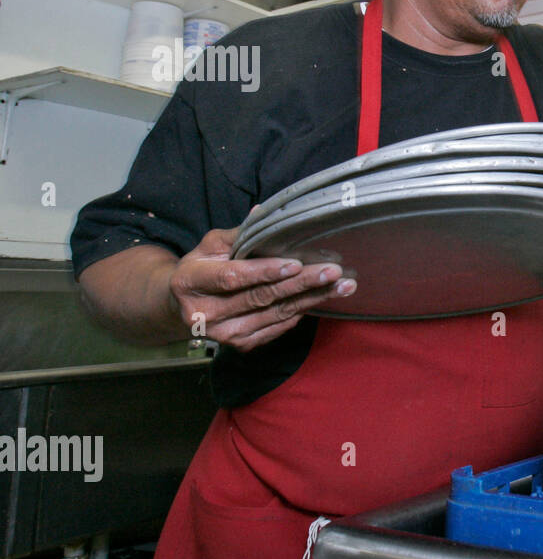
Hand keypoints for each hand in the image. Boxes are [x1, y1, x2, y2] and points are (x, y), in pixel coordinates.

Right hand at [168, 227, 354, 351]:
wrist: (184, 307)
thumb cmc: (201, 269)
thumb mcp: (210, 246)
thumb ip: (239, 234)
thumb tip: (264, 213)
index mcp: (191, 282)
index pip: (233, 278)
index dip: (265, 271)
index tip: (296, 263)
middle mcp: (205, 314)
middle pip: (261, 297)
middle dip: (301, 284)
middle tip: (333, 272)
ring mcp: (224, 334)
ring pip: (276, 314)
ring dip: (312, 299)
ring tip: (342, 285)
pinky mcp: (241, 345)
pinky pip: (278, 327)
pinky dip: (301, 312)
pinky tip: (323, 298)